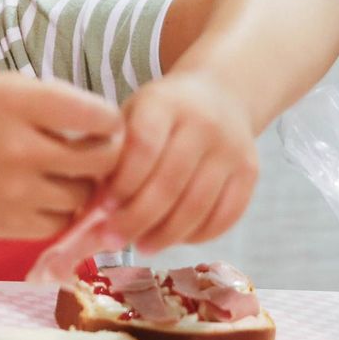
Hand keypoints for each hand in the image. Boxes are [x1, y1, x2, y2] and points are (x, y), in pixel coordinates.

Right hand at [0, 73, 123, 240]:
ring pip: (85, 195)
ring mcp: (13, 192)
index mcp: (19, 103)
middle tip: (100, 150)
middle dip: (109, 155)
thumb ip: (57, 100)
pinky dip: (62, 209)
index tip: (104, 122)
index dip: (111, 120)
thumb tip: (112, 126)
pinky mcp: (8, 225)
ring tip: (68, 171)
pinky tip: (47, 191)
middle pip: (102, 161)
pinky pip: (61, 222)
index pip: (98, 115)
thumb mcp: (7, 87)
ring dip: (85, 184)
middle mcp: (18, 149)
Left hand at [102, 73, 257, 253]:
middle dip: (138, 218)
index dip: (123, 183)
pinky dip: (198, 235)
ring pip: (197, 205)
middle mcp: (204, 122)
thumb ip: (111, 158)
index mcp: (164, 102)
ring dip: (166, 235)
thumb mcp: (131, 117)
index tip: (102, 210)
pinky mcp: (251, 171)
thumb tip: (88, 214)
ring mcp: (232, 148)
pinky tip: (176, 238)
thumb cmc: (161, 114)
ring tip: (142, 246)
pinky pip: (225, 216)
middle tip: (115, 240)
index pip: (144, 146)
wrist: (221, 93)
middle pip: (170, 182)